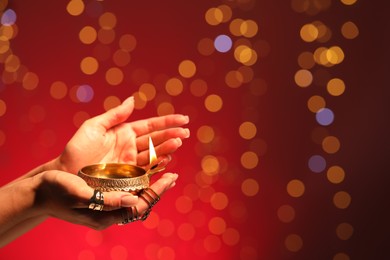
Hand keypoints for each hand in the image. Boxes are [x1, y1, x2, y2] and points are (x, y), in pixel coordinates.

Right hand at [35, 170, 177, 229]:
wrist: (39, 193)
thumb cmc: (55, 192)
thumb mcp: (79, 194)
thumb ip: (105, 200)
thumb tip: (132, 199)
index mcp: (106, 215)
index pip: (139, 205)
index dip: (157, 192)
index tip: (171, 178)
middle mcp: (110, 211)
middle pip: (142, 201)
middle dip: (159, 189)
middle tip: (174, 176)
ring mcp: (108, 204)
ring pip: (136, 195)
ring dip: (152, 184)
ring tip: (166, 171)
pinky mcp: (104, 195)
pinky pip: (127, 189)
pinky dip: (139, 180)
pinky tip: (146, 171)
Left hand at [56, 96, 189, 173]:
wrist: (66, 174)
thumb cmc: (77, 150)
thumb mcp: (94, 127)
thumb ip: (115, 115)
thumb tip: (133, 100)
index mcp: (124, 133)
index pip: (150, 125)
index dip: (167, 122)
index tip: (183, 118)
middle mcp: (131, 147)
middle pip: (156, 139)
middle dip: (172, 135)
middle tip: (186, 132)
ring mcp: (131, 162)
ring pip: (154, 154)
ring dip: (167, 148)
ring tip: (178, 142)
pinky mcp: (130, 177)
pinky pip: (147, 170)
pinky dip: (158, 165)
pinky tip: (167, 160)